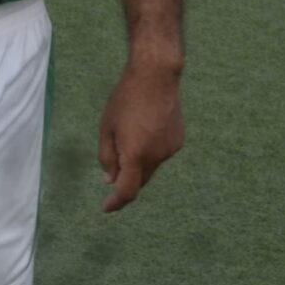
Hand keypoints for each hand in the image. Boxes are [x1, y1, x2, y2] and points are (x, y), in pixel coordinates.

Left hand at [97, 59, 184, 213]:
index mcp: (135, 155)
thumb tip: (110, 180)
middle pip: (140, 182)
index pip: (127, 191)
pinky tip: (145, 131)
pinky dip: (150, 152)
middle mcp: (156, 157)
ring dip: (139, 164)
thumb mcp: (107, 128)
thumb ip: (107, 158)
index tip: (106, 208)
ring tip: (129, 139)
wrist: (157, 76)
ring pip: (151, 168)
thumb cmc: (126, 99)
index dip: (116, 203)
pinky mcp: (178, 141)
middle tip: (113, 174)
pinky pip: (161, 154)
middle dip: (126, 183)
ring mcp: (170, 150)